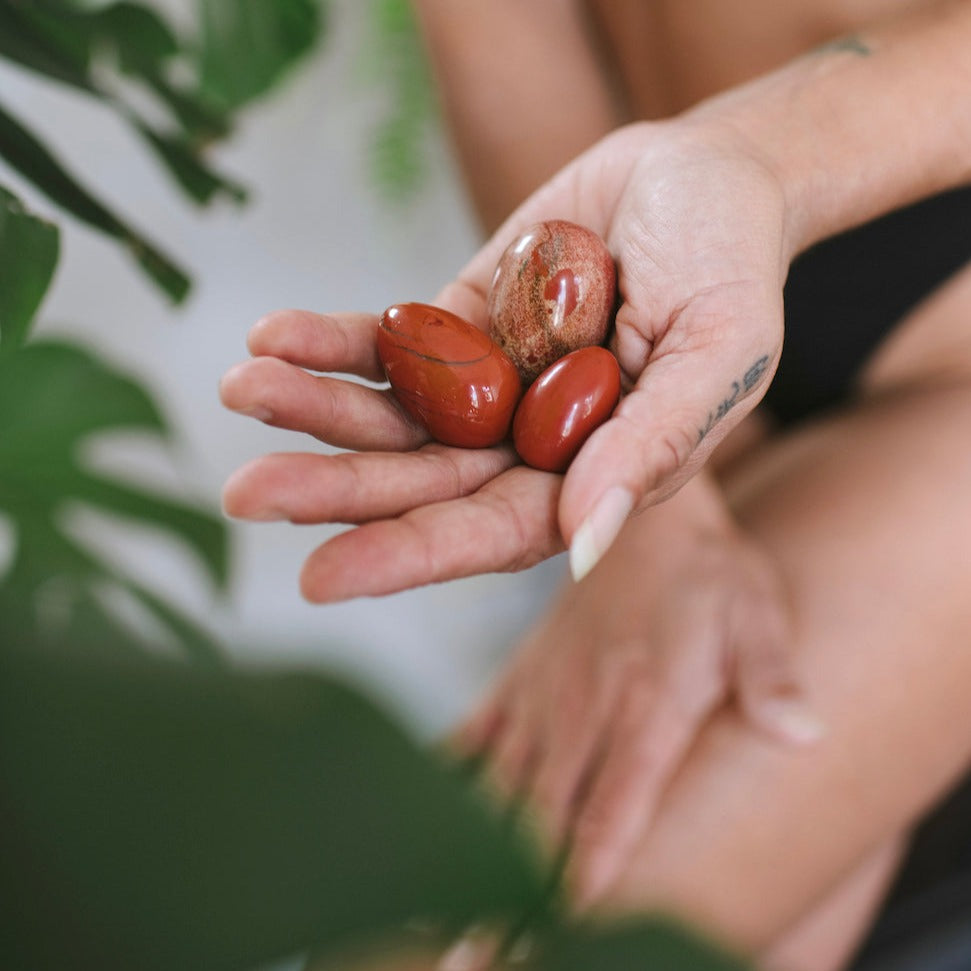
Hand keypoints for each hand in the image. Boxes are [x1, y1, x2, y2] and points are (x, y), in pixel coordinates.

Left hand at [220, 119, 788, 600]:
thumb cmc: (732, 263)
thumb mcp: (720, 349)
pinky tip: (273, 335)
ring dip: (314, 406)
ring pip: (390, 413)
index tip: (320, 578)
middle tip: (245, 494)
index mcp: (586, 476)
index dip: (409, 554)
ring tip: (242, 390)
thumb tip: (586, 542)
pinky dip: (333, 339)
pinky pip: (390, 340)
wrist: (703, 174)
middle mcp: (525, 444)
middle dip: (334, 486)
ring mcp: (486, 383)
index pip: (490, 531)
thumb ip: (654, 443)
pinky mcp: (458, 322)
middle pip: (418, 479)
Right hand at [451, 474, 821, 909]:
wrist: (640, 515)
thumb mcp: (756, 615)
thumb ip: (770, 677)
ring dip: (474, 854)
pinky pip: (473, 737)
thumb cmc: (705, 572)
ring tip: (449, 913)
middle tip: (484, 952)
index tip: (561, 932)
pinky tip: (423, 819)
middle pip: (543, 818)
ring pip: (501, 789)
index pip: (610, 809)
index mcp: (646, 704)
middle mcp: (583, 708)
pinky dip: (448, 781)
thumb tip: (802, 734)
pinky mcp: (520, 680)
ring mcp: (543, 695)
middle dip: (515, 892)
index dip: (584, 877)